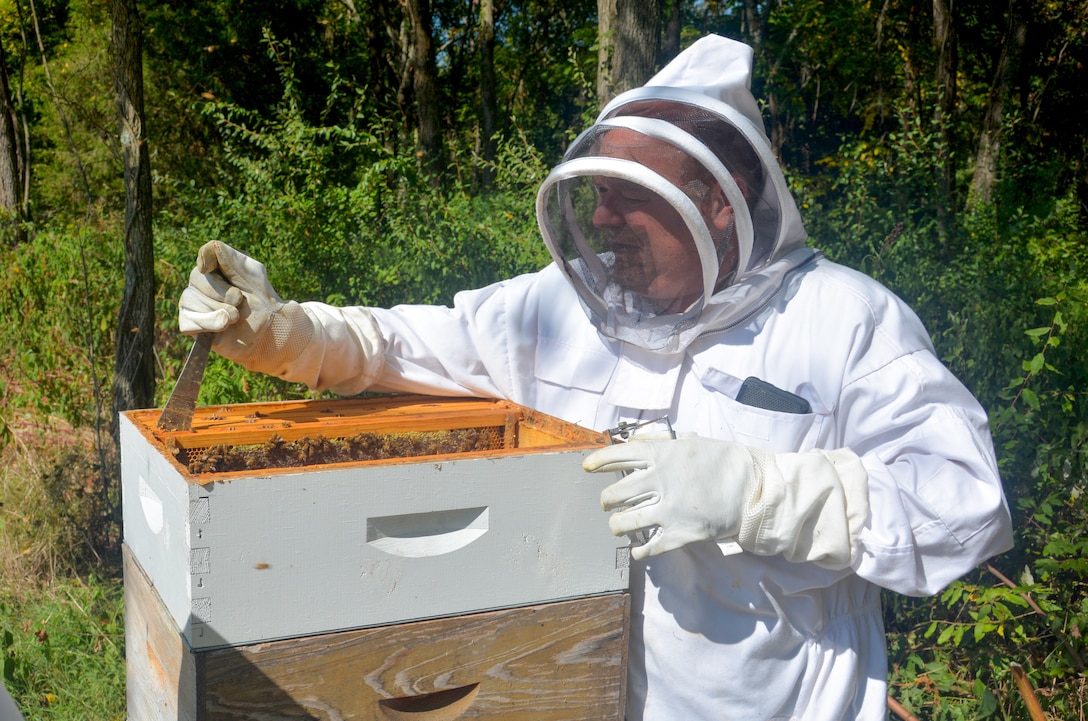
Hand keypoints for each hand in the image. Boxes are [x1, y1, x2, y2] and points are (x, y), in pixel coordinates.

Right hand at [178, 241, 312, 375]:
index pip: (205, 255)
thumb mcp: (252, 273)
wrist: (268, 330)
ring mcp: (192, 303)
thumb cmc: (260, 299)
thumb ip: (231, 258)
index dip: (208, 260)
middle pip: (198, 278)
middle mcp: (199, 283)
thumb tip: (211, 247)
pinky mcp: (191, 325)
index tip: (210, 268)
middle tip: (240, 301)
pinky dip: (209, 323)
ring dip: (221, 310)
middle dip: (224, 293)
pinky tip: (224, 324)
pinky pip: (189, 321)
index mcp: (214, 266)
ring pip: (192, 300)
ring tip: (237, 316)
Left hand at [584, 436, 758, 559]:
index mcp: (661, 456)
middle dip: (606, 500)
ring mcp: (669, 509)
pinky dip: (638, 551)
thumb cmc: (722, 461)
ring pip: (624, 523)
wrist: (753, 487)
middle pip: (614, 494)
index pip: (618, 456)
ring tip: (617, 525)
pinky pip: (649, 547)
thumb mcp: (690, 443)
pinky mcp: (680, 533)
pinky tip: (636, 550)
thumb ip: (660, 443)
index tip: (587, 467)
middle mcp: (660, 481)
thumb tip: (634, 442)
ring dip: (616, 525)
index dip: (598, 461)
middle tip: (607, 503)